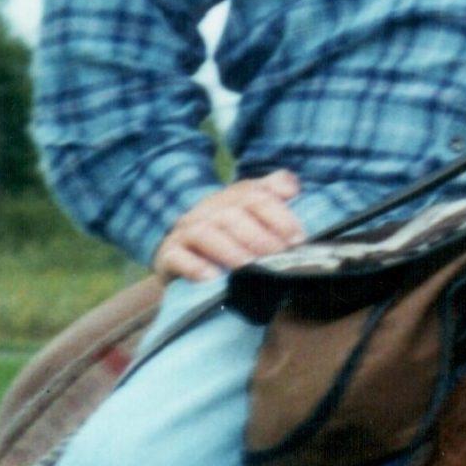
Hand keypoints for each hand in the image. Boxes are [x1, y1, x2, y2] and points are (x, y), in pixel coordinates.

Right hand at [154, 171, 305, 280]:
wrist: (185, 258)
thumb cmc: (232, 239)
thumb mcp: (253, 216)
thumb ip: (273, 197)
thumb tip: (292, 187)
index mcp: (233, 197)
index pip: (256, 196)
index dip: (279, 216)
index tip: (298, 239)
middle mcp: (208, 209)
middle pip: (232, 215)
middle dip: (258, 236)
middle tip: (277, 257)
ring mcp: (186, 230)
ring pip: (205, 233)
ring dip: (229, 250)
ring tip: (248, 267)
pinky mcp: (168, 254)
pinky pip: (176, 256)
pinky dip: (194, 266)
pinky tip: (211, 277)